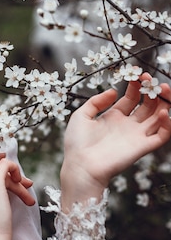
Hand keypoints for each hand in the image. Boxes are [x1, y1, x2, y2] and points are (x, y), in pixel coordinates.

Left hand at [61, 74, 170, 210]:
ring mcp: (136, 136)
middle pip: (148, 105)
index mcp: (114, 117)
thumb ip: (96, 101)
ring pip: (158, 117)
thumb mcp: (81, 115)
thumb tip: (114, 90)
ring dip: (164, 102)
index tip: (137, 74)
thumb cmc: (77, 143)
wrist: (80, 166)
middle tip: (151, 79)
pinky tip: (164, 112)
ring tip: (163, 89)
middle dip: (152, 91)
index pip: (132, 97)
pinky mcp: (142, 147)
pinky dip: (167, 124)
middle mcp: (128, 125)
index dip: (136, 85)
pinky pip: (162, 136)